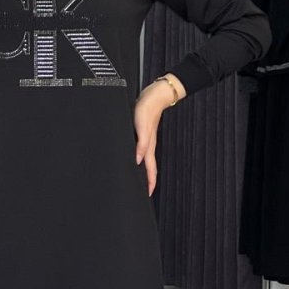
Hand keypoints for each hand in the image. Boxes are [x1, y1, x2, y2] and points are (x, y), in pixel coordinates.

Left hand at [134, 81, 178, 195]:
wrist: (154, 94)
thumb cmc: (148, 107)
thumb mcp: (141, 125)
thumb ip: (141, 143)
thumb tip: (137, 160)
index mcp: (147, 146)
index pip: (149, 169)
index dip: (149, 182)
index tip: (148, 194)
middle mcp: (147, 145)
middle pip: (148, 167)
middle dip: (147, 180)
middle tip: (144, 191)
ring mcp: (145, 140)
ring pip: (144, 160)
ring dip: (143, 171)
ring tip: (139, 179)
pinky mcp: (142, 133)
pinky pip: (141, 151)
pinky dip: (139, 158)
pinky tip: (135, 158)